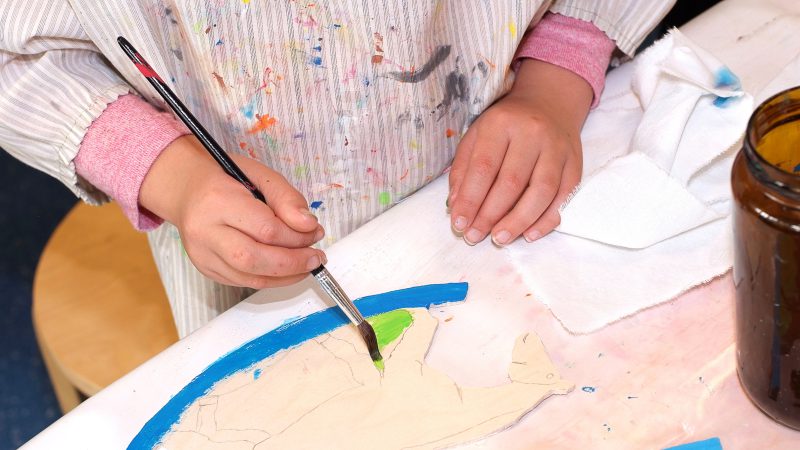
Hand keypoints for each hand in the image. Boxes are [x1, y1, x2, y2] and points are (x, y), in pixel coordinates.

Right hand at [140, 135, 325, 288]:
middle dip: (293, 263)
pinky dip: (270, 279)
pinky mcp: (205, 269)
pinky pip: (242, 282)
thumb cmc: (225, 179)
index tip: (315, 232)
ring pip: (249, 277)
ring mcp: (201, 254)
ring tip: (306, 264)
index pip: (266, 229)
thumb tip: (308, 225)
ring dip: (285, 276)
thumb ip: (286, 197)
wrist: (186, 190)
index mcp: (218, 200)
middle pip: (254, 259)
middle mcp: (204, 231)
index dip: (297, 236)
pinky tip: (285, 270)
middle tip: (316, 257)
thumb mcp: (259, 174)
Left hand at [447, 58, 591, 245]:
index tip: (459, 224)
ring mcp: (557, 148)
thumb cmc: (505, 125)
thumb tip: (457, 206)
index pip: (484, 167)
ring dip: (519, 221)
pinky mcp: (575, 162)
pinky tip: (529, 234)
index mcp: (501, 123)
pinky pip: (565, 196)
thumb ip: (463, 169)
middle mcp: (532, 133)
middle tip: (475, 236)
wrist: (548, 102)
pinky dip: (547, 220)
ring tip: (500, 239)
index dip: (470, 200)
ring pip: (541, 191)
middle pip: (512, 182)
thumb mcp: (476, 136)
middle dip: (491, 215)